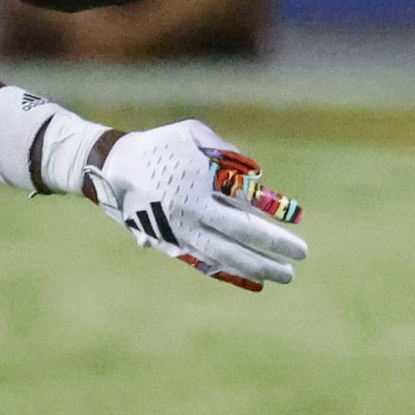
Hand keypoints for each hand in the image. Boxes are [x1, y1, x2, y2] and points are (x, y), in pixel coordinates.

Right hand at [84, 120, 308, 290]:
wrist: (113, 167)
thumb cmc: (160, 145)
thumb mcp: (192, 134)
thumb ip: (225, 150)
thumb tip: (256, 175)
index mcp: (198, 182)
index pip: (245, 199)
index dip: (273, 208)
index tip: (298, 216)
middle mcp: (191, 211)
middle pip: (240, 234)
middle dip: (273, 246)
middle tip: (301, 255)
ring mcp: (181, 232)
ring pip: (225, 256)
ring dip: (257, 267)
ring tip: (284, 275)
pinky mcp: (172, 244)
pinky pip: (206, 263)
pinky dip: (231, 274)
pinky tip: (253, 281)